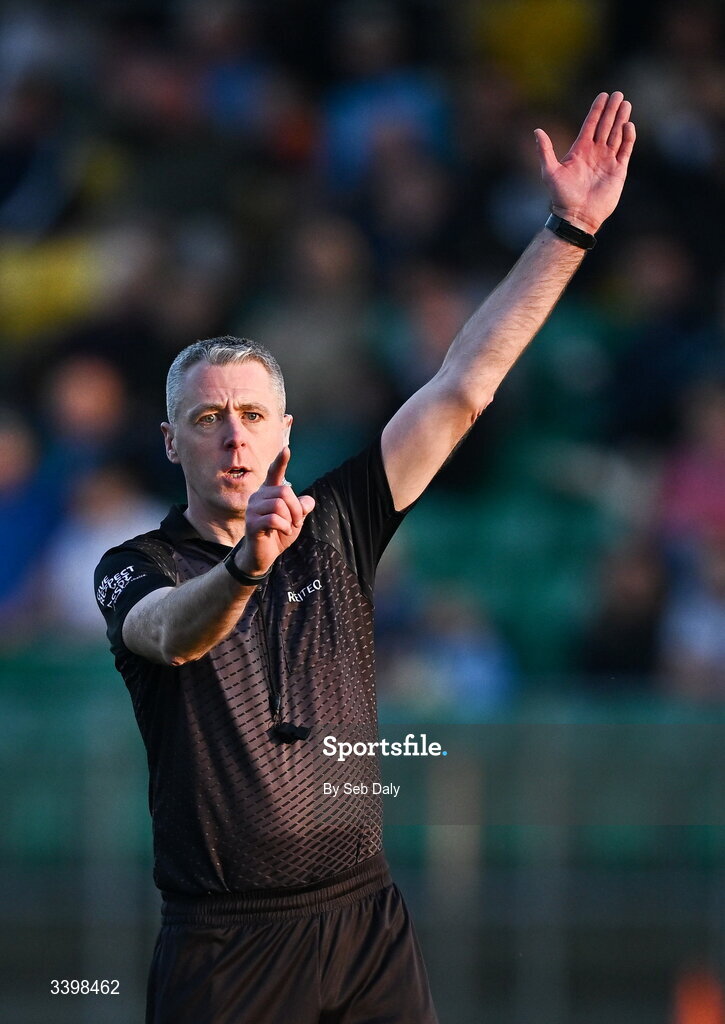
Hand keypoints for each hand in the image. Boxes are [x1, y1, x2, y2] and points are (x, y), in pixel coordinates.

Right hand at [237, 447, 314, 574]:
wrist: (263, 555)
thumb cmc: (278, 534)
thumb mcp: (295, 520)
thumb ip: (301, 508)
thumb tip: (308, 501)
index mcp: (269, 492)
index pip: (274, 473)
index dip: (281, 461)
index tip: (287, 449)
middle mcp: (258, 497)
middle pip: (285, 491)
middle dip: (296, 508)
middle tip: (296, 521)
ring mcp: (253, 509)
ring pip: (280, 504)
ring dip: (291, 519)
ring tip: (288, 527)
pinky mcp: (252, 523)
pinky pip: (275, 518)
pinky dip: (285, 526)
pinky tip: (283, 532)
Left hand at [535, 91, 635, 234]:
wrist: (576, 216)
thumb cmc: (561, 196)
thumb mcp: (550, 172)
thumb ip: (545, 151)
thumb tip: (537, 131)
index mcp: (580, 150)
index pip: (590, 125)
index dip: (596, 110)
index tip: (602, 95)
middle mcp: (595, 153)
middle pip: (605, 126)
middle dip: (612, 110)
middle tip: (618, 94)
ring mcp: (607, 161)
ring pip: (616, 135)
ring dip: (621, 119)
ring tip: (626, 104)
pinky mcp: (618, 171)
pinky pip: (625, 150)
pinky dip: (628, 138)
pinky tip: (628, 125)